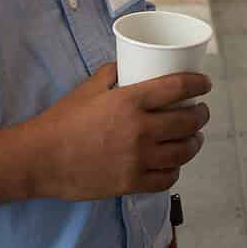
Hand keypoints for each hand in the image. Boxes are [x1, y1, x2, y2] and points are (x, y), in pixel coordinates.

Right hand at [23, 63, 210, 199]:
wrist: (41, 158)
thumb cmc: (63, 119)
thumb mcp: (89, 87)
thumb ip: (113, 73)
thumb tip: (130, 63)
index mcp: (130, 101)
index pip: (178, 87)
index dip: (198, 83)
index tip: (205, 83)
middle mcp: (139, 130)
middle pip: (187, 121)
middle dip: (201, 115)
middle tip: (201, 111)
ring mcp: (137, 160)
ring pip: (182, 152)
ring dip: (194, 143)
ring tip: (194, 138)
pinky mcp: (131, 184)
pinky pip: (167, 178)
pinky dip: (175, 169)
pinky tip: (174, 163)